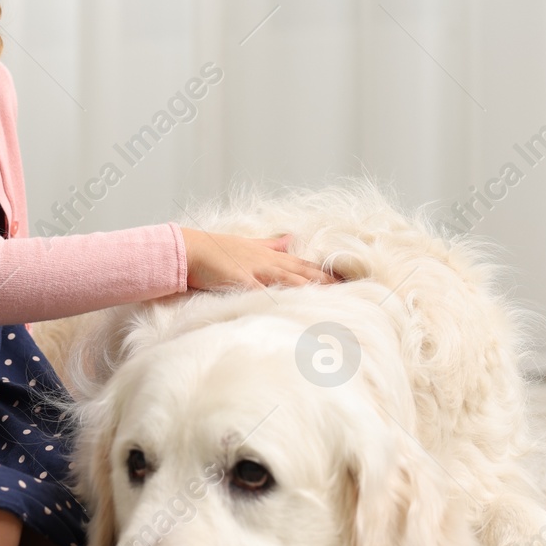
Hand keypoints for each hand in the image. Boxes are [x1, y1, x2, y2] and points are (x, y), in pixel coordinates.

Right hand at [179, 228, 340, 291]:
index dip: (327, 273)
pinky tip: (295, 307)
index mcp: (271, 255)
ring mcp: (257, 271)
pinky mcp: (244, 281)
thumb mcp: (248, 244)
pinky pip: (266, 292)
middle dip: (329, 282)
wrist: (189, 251)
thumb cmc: (216, 250)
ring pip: (292, 279)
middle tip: (355, 291)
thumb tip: (291, 238)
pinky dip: (281, 298)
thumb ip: (271, 244)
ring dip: (313, 288)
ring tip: (336, 298)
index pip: (305, 265)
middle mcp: (268, 262)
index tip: (349, 280)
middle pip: (305, 272)